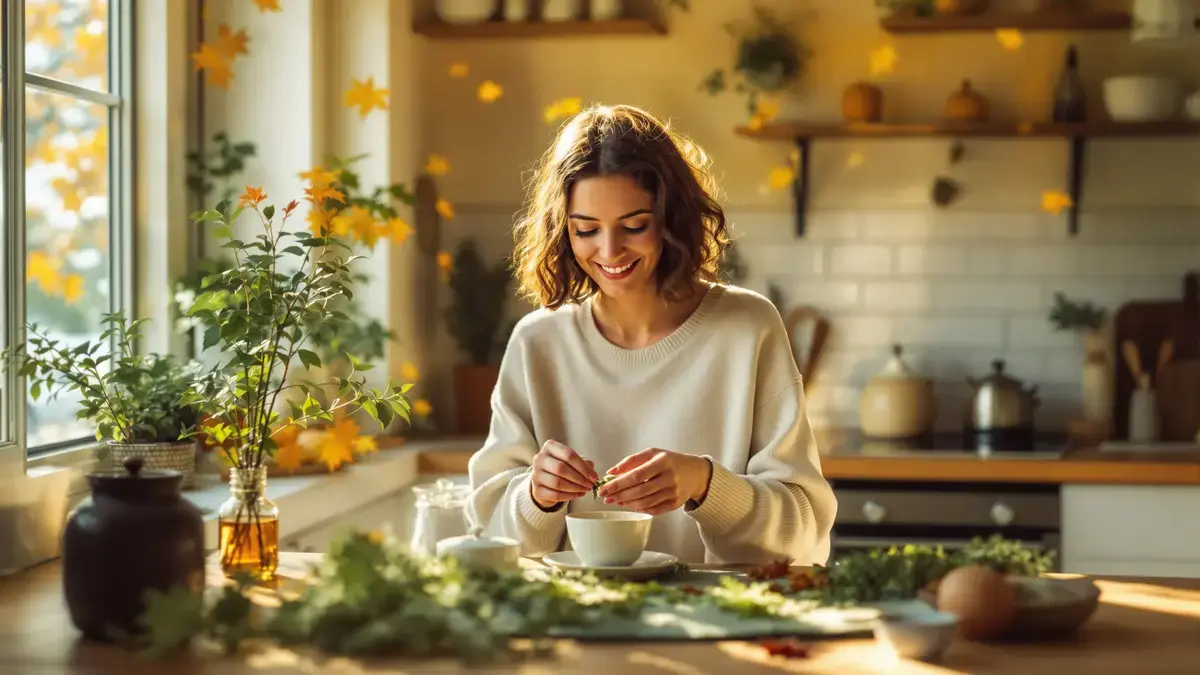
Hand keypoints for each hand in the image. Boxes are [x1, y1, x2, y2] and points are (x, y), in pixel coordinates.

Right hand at [530, 440, 598, 509]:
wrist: (545, 478)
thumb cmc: (561, 465)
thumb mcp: (571, 460)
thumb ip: (583, 463)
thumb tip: (592, 474)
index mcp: (549, 446)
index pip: (568, 454)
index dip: (583, 467)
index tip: (594, 477)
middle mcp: (539, 459)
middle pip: (561, 468)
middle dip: (580, 478)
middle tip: (590, 485)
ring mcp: (536, 475)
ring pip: (557, 483)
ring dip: (575, 488)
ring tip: (585, 490)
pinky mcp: (537, 490)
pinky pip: (554, 494)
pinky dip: (568, 496)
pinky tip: (577, 495)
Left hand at [597, 449, 712, 514]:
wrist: (696, 473)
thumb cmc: (671, 461)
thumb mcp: (652, 454)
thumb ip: (631, 461)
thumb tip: (611, 472)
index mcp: (662, 462)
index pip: (636, 475)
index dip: (618, 484)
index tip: (604, 488)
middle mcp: (669, 478)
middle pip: (639, 491)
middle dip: (619, 496)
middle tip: (606, 497)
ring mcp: (673, 493)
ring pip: (645, 503)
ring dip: (627, 503)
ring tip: (616, 501)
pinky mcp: (675, 504)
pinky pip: (654, 510)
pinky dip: (639, 508)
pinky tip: (630, 505)